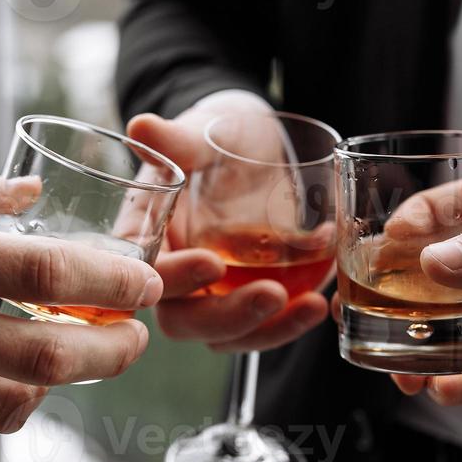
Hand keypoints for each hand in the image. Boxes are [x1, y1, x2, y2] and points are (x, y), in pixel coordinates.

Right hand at [126, 92, 330, 352]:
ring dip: (267, 330)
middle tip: (272, 293)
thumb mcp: (199, 132)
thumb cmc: (216, 136)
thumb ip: (174, 139)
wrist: (254, 146)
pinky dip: (288, 323)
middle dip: (228, 316)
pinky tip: (319, 302)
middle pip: (183, 320)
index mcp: (143, 240)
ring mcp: (208, 295)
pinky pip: (259, 327)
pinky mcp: (243, 299)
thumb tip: (142, 127)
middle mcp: (171, 276)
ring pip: (225, 334)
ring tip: (311, 306)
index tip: (214, 263)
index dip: (177, 277)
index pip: (149, 273)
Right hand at [372, 183, 461, 433]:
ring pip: (438, 334)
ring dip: (407, 345)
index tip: (384, 239)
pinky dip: (442, 387)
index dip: (414, 219)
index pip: (454, 209)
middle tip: (365, 304)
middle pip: (430, 276)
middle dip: (392, 289)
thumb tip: (432, 262)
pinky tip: (436, 386)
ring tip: (392, 358)